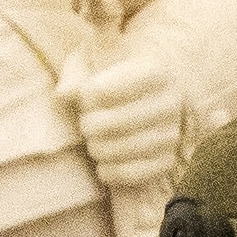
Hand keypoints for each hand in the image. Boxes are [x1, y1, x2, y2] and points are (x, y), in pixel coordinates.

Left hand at [55, 30, 187, 187]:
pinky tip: (103, 162)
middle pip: (110, 123)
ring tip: (95, 140)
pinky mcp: (167, 162)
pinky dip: (108, 171)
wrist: (142, 96)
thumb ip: (75, 73)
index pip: (102, 91)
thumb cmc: (109, 75)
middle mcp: (170, 101)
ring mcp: (171, 134)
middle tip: (86, 121)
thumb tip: (65, 95)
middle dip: (89, 124)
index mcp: (154, 69)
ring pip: (119, 150)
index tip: (86, 94)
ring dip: (97, 148)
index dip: (85, 96)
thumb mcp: (91, 62)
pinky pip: (130, 174)